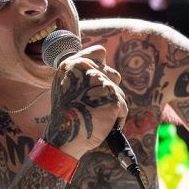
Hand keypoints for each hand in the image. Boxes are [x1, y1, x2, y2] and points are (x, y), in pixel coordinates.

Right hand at [44, 44, 127, 159]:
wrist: (65, 135)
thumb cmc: (66, 113)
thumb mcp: (66, 84)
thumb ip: (82, 71)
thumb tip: (103, 62)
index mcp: (74, 64)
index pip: (100, 52)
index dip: (102, 67)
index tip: (96, 83)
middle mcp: (88, 69)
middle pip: (114, 75)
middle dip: (109, 91)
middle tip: (94, 104)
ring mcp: (101, 83)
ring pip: (118, 92)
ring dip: (113, 106)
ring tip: (97, 116)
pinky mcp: (113, 98)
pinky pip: (123, 107)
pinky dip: (117, 118)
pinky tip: (105, 124)